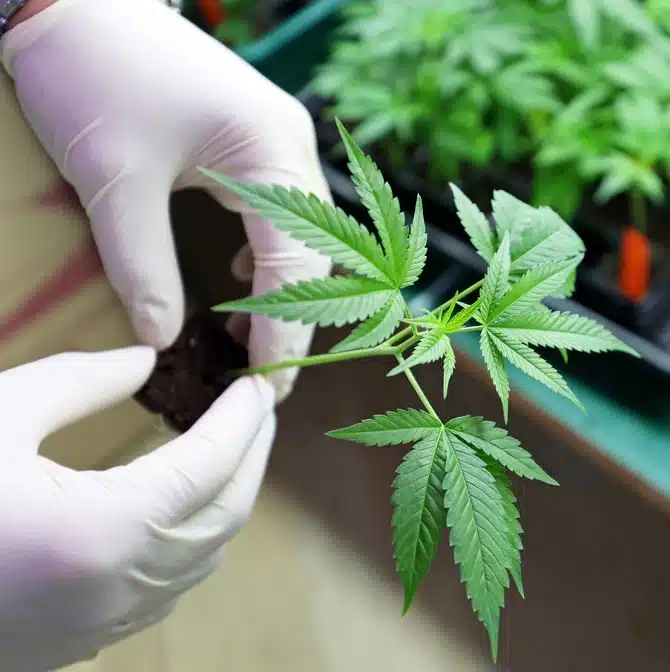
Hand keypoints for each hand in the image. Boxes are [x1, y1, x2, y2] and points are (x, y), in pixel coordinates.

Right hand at [0, 347, 275, 670]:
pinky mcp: (83, 642)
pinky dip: (194, 542)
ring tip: (230, 448)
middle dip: (251, 457)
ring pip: (204, 558)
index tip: (260, 383)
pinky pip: (170, 588)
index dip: (243, 420)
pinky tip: (182, 508)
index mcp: (105, 530)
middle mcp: (120, 587)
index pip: (210, 465)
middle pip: (224, 515)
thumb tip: (145, 361)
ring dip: (227, 500)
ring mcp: (104, 624)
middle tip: (257, 409)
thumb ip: (79, 384)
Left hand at [1, 0, 332, 400]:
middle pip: (315, 250)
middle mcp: (290, 144)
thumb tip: (161, 341)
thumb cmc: (93, 76)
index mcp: (270, 151)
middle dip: (295, 316)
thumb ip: (142, 267)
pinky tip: (240, 274)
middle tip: (266, 379)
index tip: (268, 387)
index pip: (297, 262)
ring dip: (285, 287)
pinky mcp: (256, 135)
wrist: (73, 2)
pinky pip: (282, 207)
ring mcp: (277, 136)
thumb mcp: (114, 182)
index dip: (286, 330)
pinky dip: (269, 251)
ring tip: (256, 339)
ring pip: (304, 231)